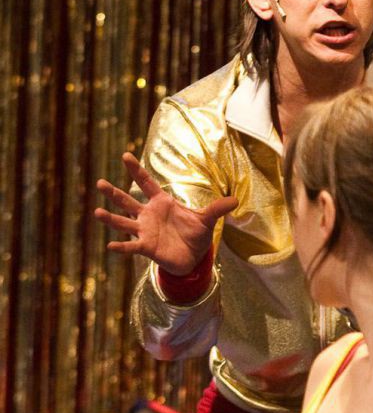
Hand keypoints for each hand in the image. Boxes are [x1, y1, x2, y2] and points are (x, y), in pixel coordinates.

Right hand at [94, 152, 237, 275]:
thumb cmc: (195, 234)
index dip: (137, 170)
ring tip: (97, 212)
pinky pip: (132, 247)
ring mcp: (145, 231)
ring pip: (124, 223)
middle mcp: (149, 215)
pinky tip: (111, 246)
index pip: (147, 183)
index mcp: (162, 203)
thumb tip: (236, 200)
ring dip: (111, 218)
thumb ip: (217, 209)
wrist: (193, 257)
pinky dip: (122, 247)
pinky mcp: (147, 248)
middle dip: (114, 193)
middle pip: (128, 201)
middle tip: (100, 182)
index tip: (125, 155)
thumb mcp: (207, 220)